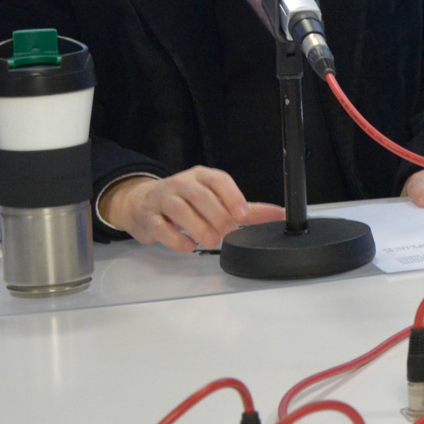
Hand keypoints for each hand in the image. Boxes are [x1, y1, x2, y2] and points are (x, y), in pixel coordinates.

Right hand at [99, 167, 283, 251]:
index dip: (232, 196)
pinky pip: (160, 226)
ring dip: (197, 226)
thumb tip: (280, 214)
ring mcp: (163, 199)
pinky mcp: (149, 217)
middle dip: (216, 215)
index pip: (218, 181)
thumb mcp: (217, 200)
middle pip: (200, 196)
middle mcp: (182, 184)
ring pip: (179, 209)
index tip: (243, 215)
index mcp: (202, 177)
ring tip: (211, 241)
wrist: (143, 204)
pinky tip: (189, 246)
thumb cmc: (187, 201)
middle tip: (227, 232)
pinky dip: (175, 238)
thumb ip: (248, 209)